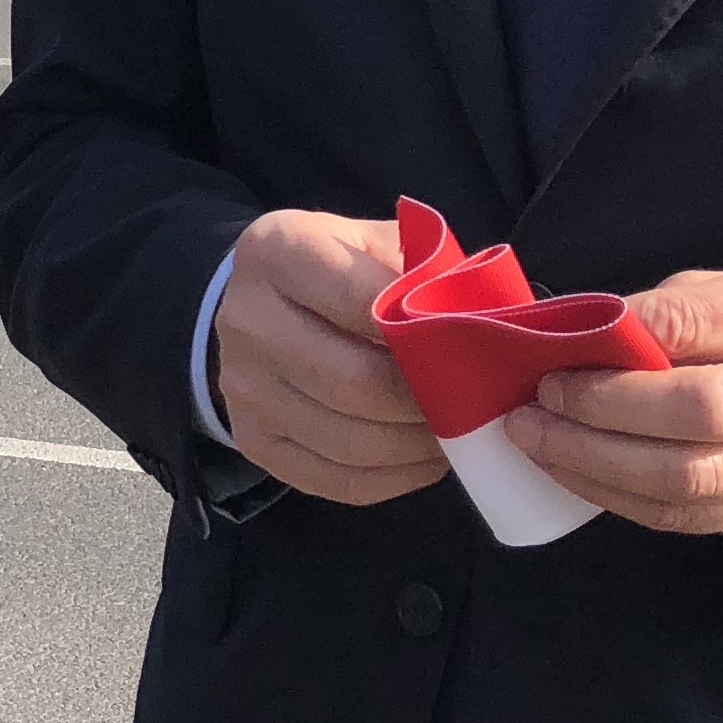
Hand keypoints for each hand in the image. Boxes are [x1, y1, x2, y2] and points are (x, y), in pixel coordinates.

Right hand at [215, 208, 449, 505]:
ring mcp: (241, 387)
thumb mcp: (377, 244)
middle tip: (471, 406)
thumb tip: (482, 330)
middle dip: (425, 402)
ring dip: (413, 446)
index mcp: (277, 251)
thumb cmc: (340, 269)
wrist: (261, 303)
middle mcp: (246, 320)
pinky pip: (332, 479)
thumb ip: (424, 274)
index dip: (426, 335)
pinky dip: (390, 478)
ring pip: (347, 439)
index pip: (362, 301)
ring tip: (454, 434)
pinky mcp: (250, 439)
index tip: (470, 351)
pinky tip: (421, 461)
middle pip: (354, 382)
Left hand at [507, 263, 722, 534]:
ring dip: (594, 463)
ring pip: (690, 481)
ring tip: (536, 438)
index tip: (563, 346)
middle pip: (701, 415)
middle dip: (602, 410)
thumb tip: (585, 340)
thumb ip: (680, 311)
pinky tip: (572, 470)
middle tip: (539, 399)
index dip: (624, 336)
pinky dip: (616, 496)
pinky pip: (685, 517)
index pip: (705, 325)